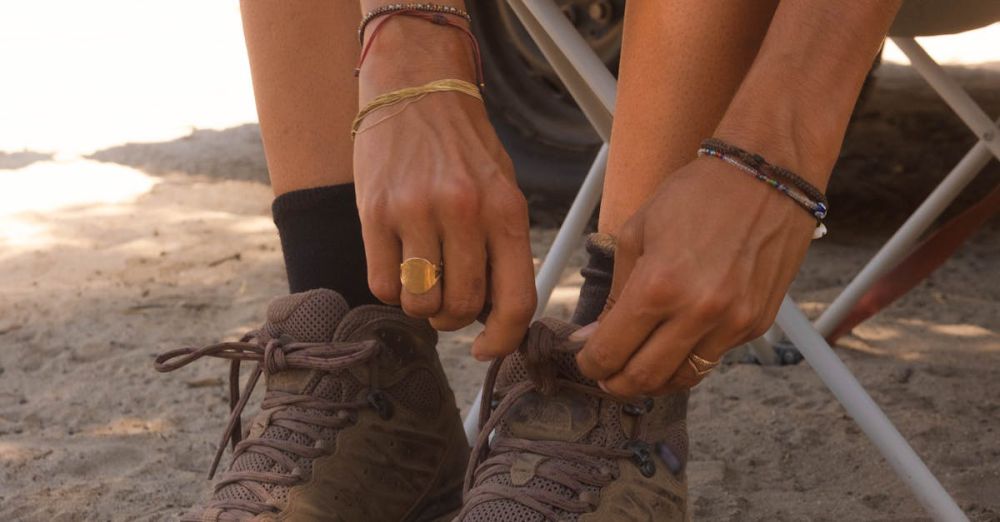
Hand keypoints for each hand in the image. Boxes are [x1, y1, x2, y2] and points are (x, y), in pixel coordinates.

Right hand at [353, 20, 535, 358]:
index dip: (503, 340)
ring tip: (423, 275)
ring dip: (421, 304)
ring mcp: (416, 212)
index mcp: (506, 210)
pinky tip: (397, 262)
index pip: (516, 301)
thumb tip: (492, 316)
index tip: (487, 350)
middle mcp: (464, 212)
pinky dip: (390, 288)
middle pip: (463, 307)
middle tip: (448, 300)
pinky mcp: (374, 212)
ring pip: (420, 303)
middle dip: (455, 318)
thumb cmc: (463, 148)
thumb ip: (502, 249)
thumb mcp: (502, 189)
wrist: (415, 89)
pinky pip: (382, 286)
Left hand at [574, 157, 815, 396]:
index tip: (587, 361)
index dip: (591, 364)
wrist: (766, 177)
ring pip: (683, 379)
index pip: (612, 351)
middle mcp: (697, 312)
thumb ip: (614, 294)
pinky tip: (676, 342)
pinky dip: (689, 358)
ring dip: (655, 381)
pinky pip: (714, 357)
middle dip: (617, 383)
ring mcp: (732, 323)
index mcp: (658, 286)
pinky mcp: (756, 324)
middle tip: (607, 376)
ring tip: (638, 367)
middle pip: (645, 378)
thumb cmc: (695, 196)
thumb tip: (592, 337)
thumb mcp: (637, 234)